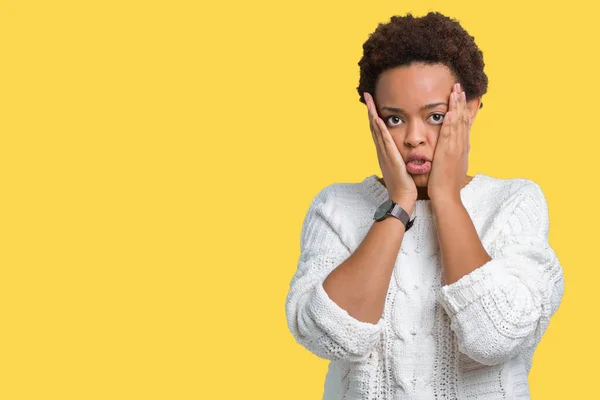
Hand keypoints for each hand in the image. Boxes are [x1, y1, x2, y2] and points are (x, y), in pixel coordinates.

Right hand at [364, 92, 416, 209]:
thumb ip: (399, 156)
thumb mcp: (401, 166)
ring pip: (377, 132)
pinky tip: (378, 120)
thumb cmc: (404, 185)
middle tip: (367, 95)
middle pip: (374, 127)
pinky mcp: (391, 159)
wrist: (402, 199)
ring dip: (373, 116)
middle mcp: (382, 151)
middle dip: (370, 111)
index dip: (375, 115)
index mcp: (385, 152)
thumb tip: (401, 150)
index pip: (378, 130)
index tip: (373, 102)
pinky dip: (380, 131)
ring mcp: (385, 155)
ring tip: (369, 102)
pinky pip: (385, 142)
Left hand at [427, 83, 469, 203]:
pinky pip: (449, 136)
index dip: (463, 109)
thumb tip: (453, 151)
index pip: (463, 124)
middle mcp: (461, 146)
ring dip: (456, 107)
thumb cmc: (446, 184)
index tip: (462, 97)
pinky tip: (449, 113)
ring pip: (457, 124)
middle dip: (460, 103)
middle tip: (459, 87)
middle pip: (462, 120)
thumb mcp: (452, 166)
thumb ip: (452, 156)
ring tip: (455, 92)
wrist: (447, 196)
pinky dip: (450, 124)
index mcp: (461, 148)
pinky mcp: (447, 154)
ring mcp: (455, 149)